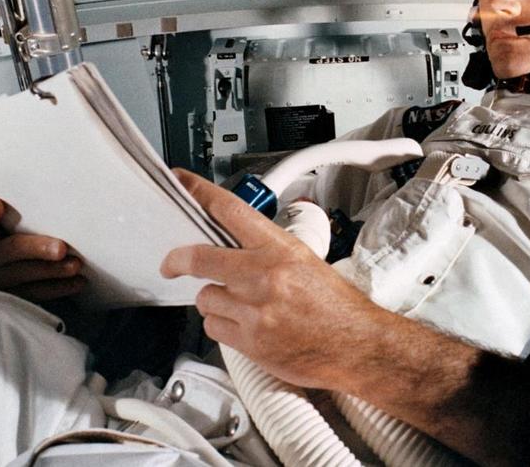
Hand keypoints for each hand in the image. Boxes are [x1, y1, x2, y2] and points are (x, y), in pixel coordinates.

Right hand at [0, 197, 85, 301]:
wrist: (45, 280)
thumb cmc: (44, 244)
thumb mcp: (37, 231)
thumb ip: (41, 222)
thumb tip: (65, 209)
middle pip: (8, 250)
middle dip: (36, 248)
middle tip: (61, 248)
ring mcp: (0, 282)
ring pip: (22, 275)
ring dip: (51, 270)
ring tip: (75, 265)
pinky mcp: (15, 301)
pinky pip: (35, 294)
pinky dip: (58, 287)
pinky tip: (77, 282)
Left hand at [161, 169, 389, 390]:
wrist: (357, 344)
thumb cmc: (336, 305)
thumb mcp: (306, 261)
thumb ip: (268, 251)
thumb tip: (234, 244)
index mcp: (280, 248)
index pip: (231, 210)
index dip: (199, 194)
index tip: (182, 184)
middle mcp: (264, 276)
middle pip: (200, 258)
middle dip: (178, 260)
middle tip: (172, 263)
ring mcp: (255, 310)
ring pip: (205, 298)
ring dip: (215, 301)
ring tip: (240, 306)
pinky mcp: (250, 342)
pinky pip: (214, 329)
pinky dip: (222, 327)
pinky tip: (244, 326)